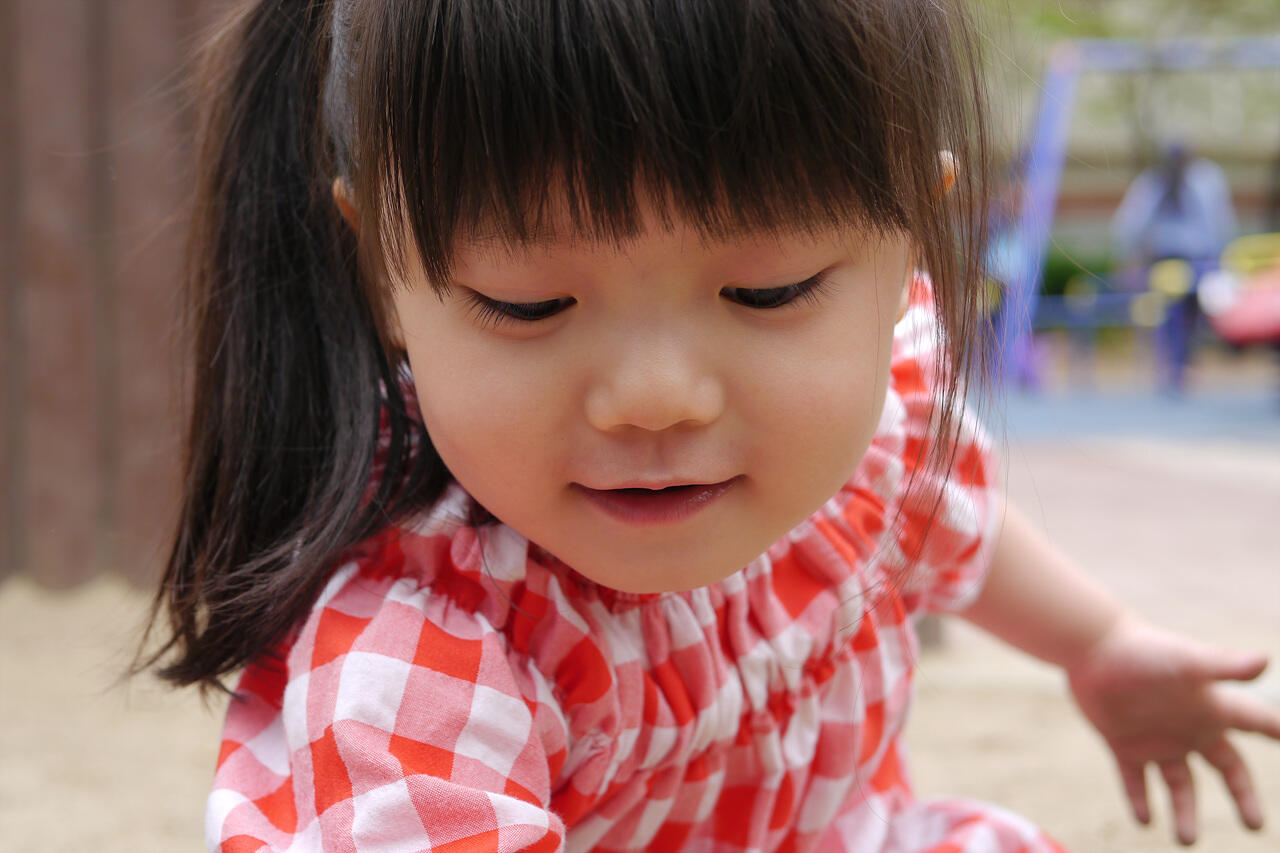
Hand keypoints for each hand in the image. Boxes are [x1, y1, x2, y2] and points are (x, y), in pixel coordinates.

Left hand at [1066, 613, 1279, 845]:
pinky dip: (1139, 800)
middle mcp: (1189, 726)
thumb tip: (1264, 661)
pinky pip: (1134, 780)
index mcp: (1211, 707)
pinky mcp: (1123, 744)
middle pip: (1227, 768)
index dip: (1274, 730)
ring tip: (1185, 840)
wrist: (1090, 646)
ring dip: (1184, 812)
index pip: (1255, 723)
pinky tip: (1144, 821)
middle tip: (1254, 826)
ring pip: (1179, 784)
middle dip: (1242, 796)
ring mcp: (1157, 738)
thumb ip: (1223, 666)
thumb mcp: (1186, 662)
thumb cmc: (1143, 651)